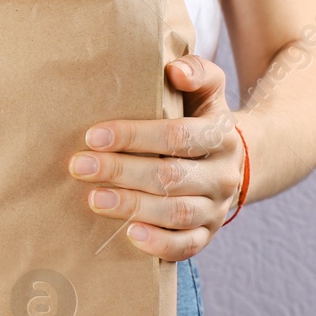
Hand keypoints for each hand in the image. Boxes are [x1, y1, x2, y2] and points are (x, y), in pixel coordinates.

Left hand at [70, 55, 244, 261]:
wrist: (234, 163)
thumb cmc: (203, 120)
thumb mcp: (208, 91)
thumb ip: (196, 72)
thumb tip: (173, 69)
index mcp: (222, 136)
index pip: (179, 136)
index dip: (135, 136)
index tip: (94, 135)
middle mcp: (223, 175)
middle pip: (171, 177)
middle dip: (122, 171)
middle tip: (81, 166)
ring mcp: (216, 208)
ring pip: (176, 213)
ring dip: (132, 206)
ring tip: (94, 199)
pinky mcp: (206, 233)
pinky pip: (186, 246)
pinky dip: (158, 244)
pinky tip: (129, 234)